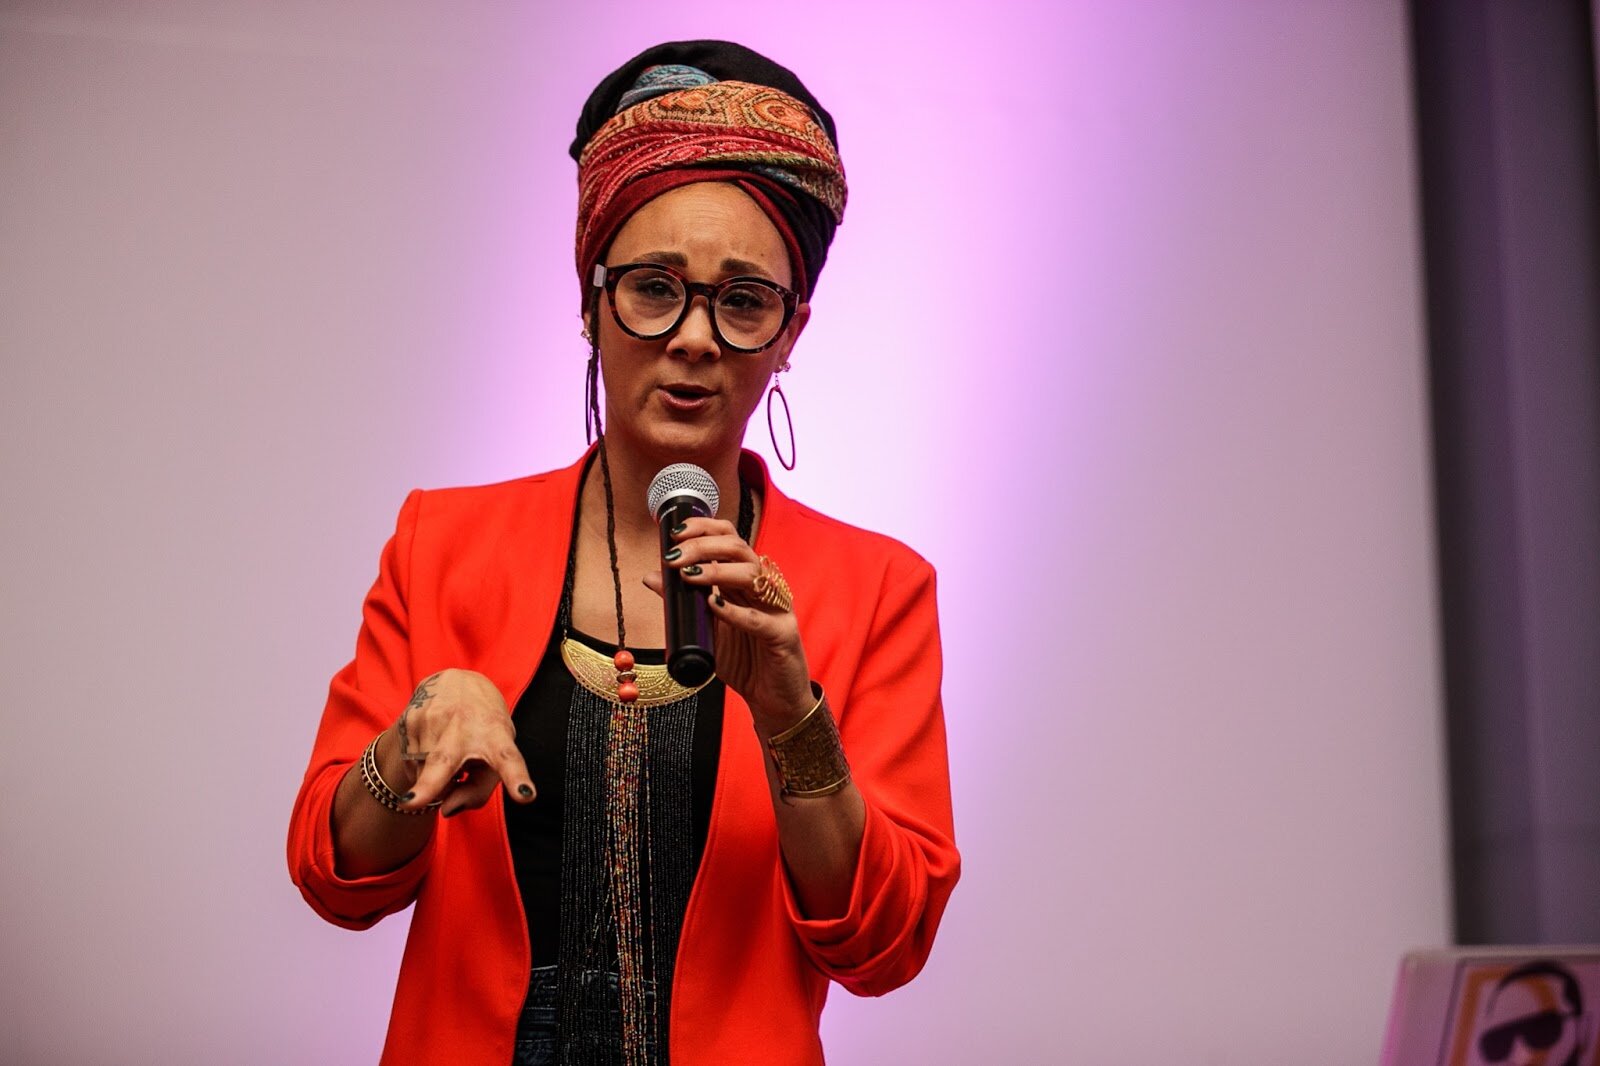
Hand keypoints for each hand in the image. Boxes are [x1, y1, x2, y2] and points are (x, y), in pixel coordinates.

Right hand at [394, 669, 534, 816]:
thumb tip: (446, 810)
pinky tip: (433, 749)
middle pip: (445, 760)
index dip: (517, 778)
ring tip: (449, 759)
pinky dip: (421, 770)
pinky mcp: (409, 720)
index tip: (526, 794)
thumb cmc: (483, 730)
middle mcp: (464, 724)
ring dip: (433, 782)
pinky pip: (410, 766)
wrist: (457, 681)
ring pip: (422, 775)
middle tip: (411, 802)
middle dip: (428, 785)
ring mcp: (433, 720)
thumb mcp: (495, 755)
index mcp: (496, 734)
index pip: (508, 758)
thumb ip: (478, 792)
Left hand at [642, 517, 812, 732]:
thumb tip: (652, 576)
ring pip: (752, 575)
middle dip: (703, 546)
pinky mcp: (783, 635)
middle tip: (674, 557)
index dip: (704, 528)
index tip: (675, 534)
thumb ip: (683, 602)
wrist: (772, 698)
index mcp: (745, 581)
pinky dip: (735, 611)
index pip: (730, 538)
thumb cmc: (744, 660)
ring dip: (717, 571)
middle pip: (739, 549)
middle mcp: (763, 588)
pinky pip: (760, 619)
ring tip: (689, 576)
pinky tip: (714, 605)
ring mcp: (777, 609)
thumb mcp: (706, 628)